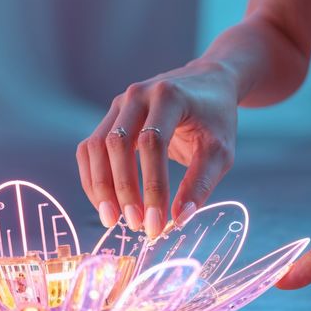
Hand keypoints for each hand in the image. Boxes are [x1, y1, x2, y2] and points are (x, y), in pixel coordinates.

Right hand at [77, 60, 238, 236]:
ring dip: (101, 188)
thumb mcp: (220, 151)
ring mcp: (119, 104)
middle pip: (117, 144)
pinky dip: (94, 178)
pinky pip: (90, 149)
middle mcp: (138, 95)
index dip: (152, 186)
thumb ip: (201, 184)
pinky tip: (106, 204)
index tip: (157, 223)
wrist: (207, 85)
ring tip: (114, 221)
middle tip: (136, 226)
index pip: (153, 143)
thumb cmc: (216, 119)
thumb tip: (179, 220)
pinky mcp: (111, 117)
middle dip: (124, 190)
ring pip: (95, 147)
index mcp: (169, 96)